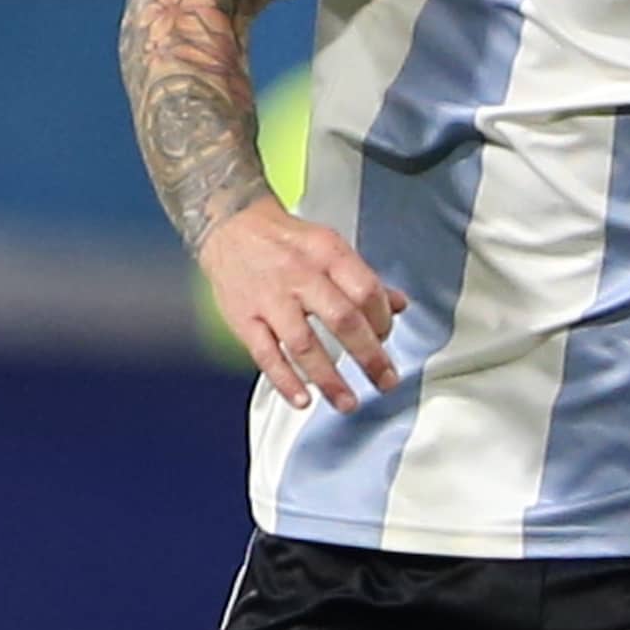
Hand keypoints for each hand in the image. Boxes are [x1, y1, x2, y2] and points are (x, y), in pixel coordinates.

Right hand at [198, 195, 406, 415]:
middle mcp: (300, 275)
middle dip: (370, 357)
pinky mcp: (245, 318)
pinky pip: (266, 355)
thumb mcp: (330, 247)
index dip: (383, 320)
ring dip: (329, 379)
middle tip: (385, 381)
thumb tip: (399, 304)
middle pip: (342, 320)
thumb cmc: (285, 241)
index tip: (386, 338)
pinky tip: (303, 400)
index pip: (366, 290)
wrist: (230, 227)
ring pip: (304, 344)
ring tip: (348, 402)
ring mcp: (270, 299)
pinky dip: (285, 381)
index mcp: (327, 253)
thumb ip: (363, 278)